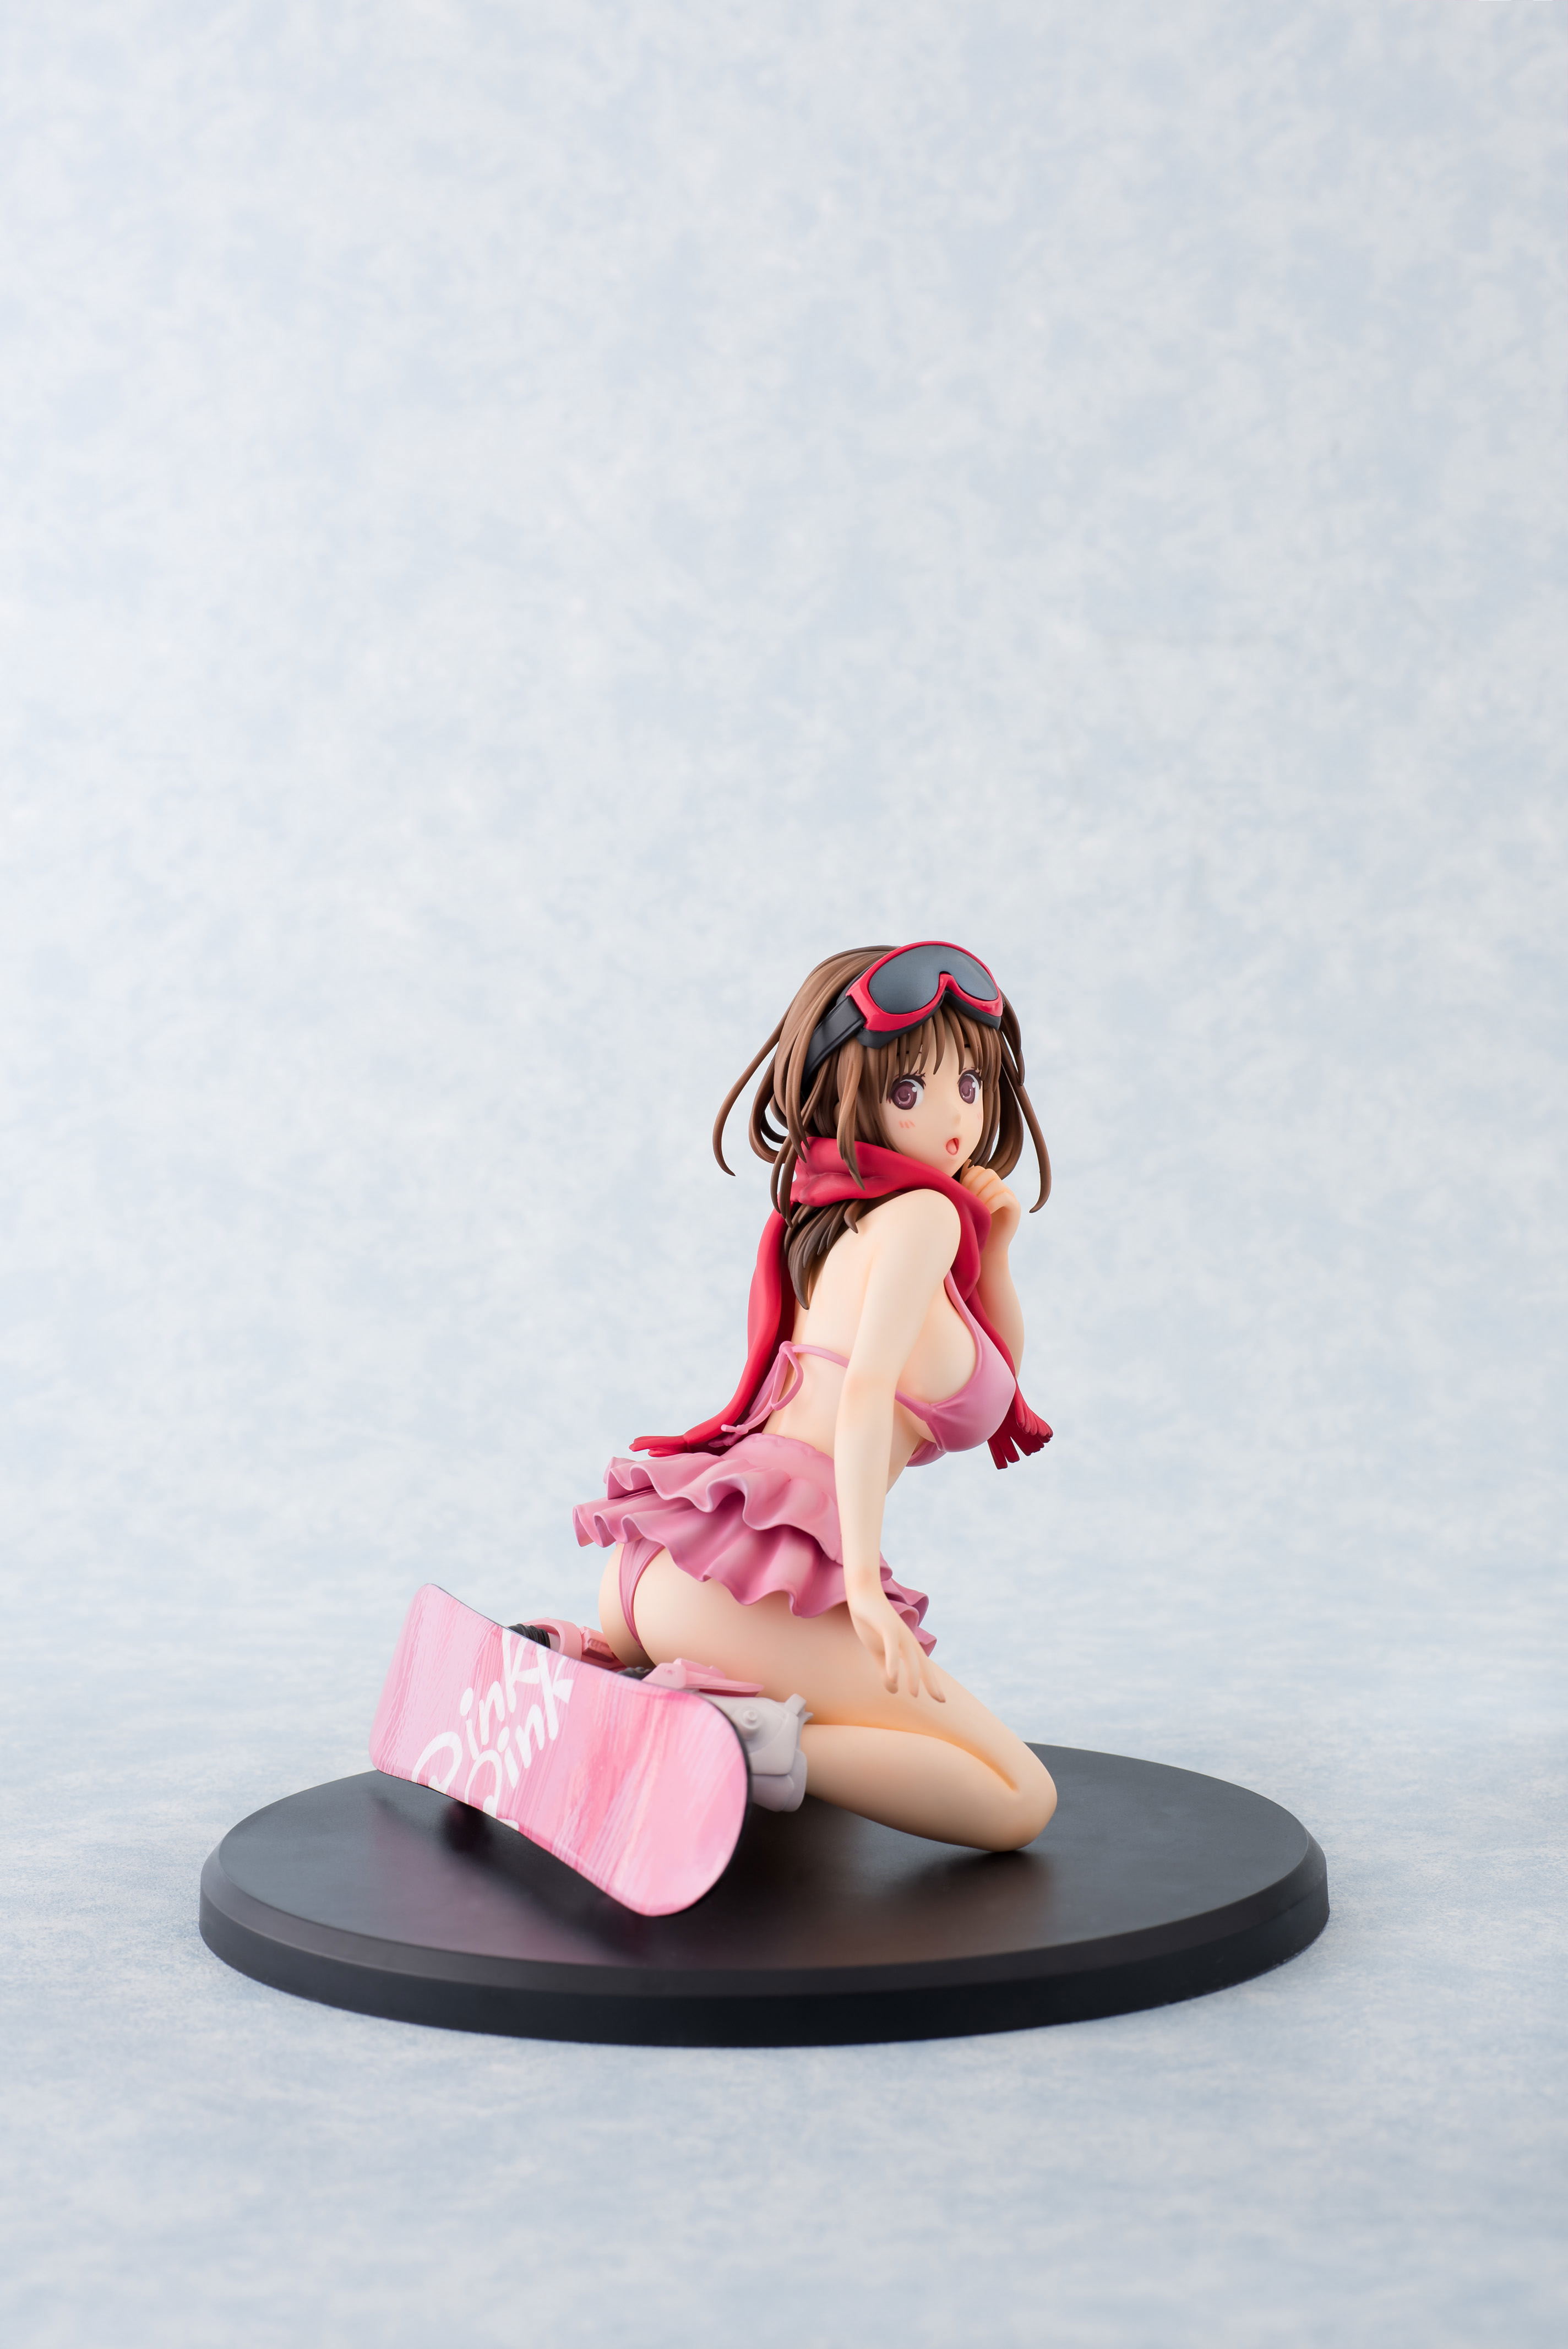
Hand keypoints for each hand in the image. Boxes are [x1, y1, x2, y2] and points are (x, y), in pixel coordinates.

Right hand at [848, 1588, 945, 1702]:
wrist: (862, 1595)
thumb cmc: (871, 1622)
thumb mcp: (877, 1651)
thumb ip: (885, 1670)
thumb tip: (894, 1690)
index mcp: (907, 1645)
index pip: (923, 1667)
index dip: (932, 1683)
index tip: (942, 1700)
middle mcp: (907, 1640)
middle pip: (922, 1664)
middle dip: (932, 1682)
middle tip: (941, 1700)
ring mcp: (898, 1633)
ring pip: (910, 1658)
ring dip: (913, 1676)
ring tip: (915, 1695)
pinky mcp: (886, 1627)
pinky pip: (892, 1648)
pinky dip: (893, 1663)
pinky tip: (893, 1677)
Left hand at [960, 1163, 1020, 1249]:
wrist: (987, 1250)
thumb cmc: (973, 1229)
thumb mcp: (965, 1207)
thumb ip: (962, 1192)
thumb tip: (948, 1177)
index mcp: (987, 1186)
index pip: (979, 1170)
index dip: (969, 1179)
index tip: (962, 1193)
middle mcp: (1000, 1188)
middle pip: (989, 1173)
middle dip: (976, 1185)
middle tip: (970, 1201)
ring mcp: (1009, 1197)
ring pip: (997, 1183)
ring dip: (983, 1195)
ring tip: (977, 1208)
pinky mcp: (1015, 1208)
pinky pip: (1005, 1196)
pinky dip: (992, 1203)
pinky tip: (986, 1213)